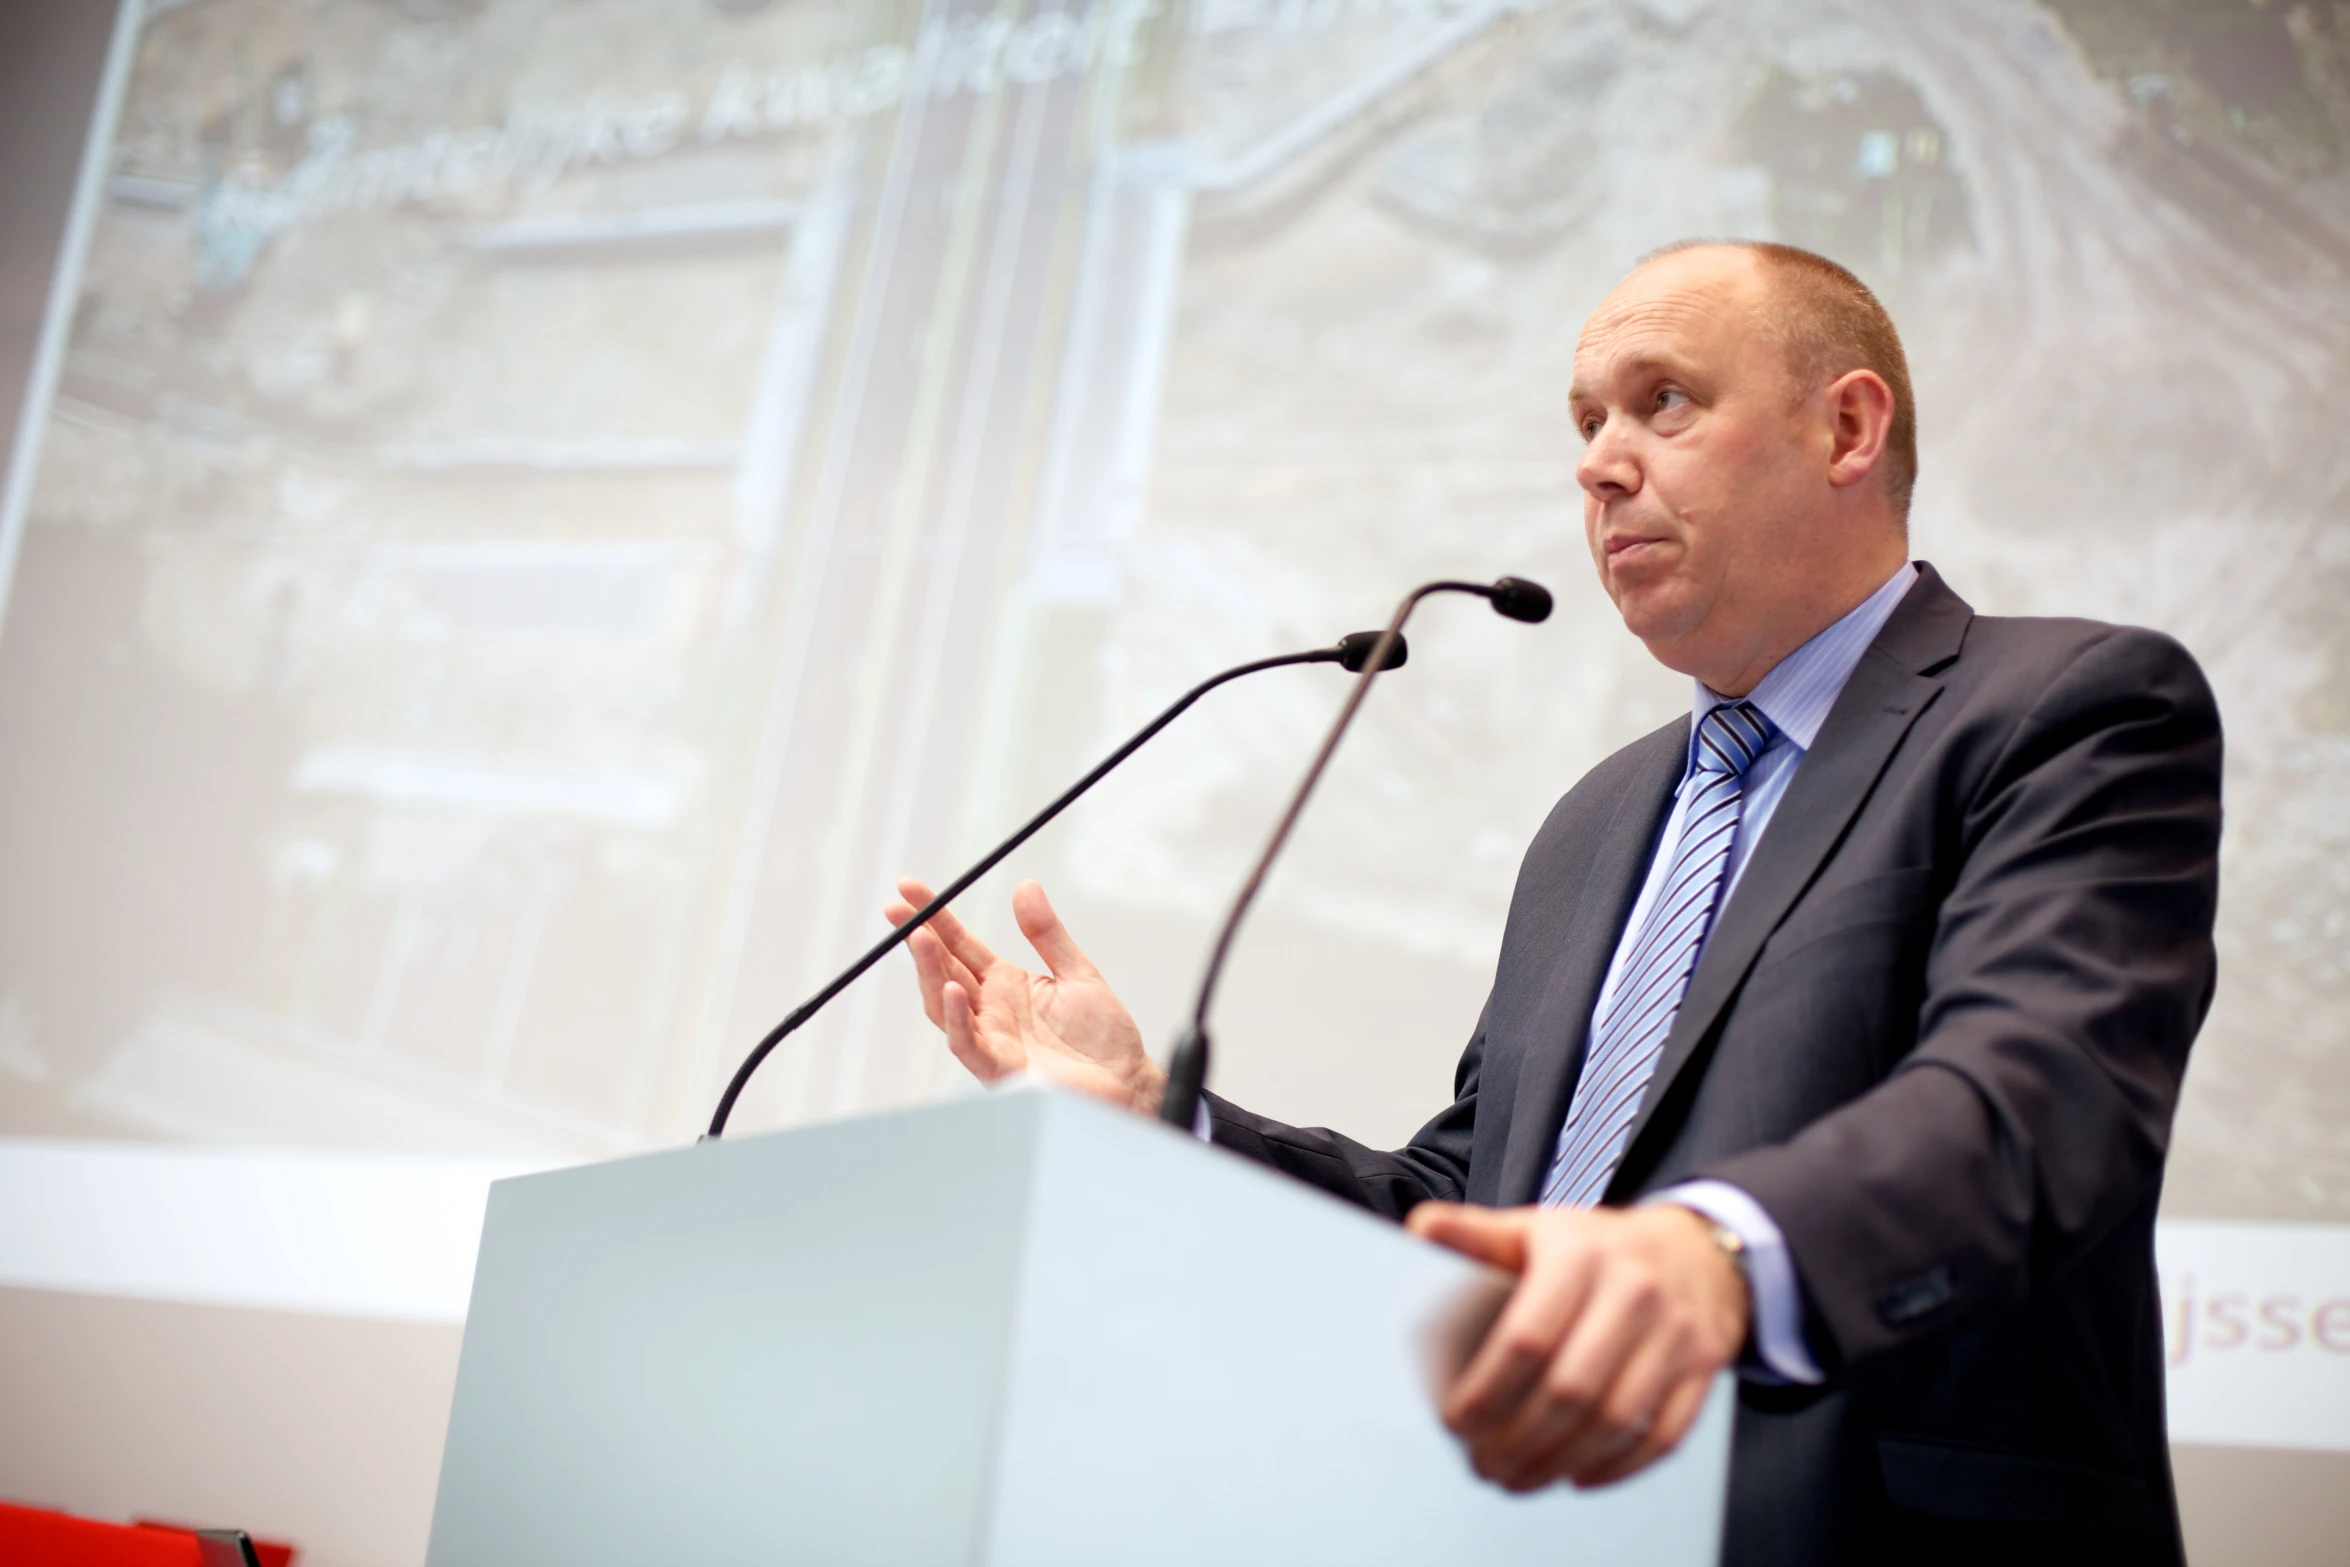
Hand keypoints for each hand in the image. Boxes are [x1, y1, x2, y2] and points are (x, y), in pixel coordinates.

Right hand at [884, 877, 1164, 1114]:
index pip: (959, 945)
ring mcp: (991, 1039)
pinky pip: (969, 1044)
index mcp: (1004, 985)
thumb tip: (1025, 886)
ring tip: (919, 938)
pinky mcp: (1001, 1067)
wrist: (1127, 1082)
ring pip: (945, 1005)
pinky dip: (958, 1019)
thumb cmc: (1104, 1036)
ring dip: (929, 972)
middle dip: (918, 939)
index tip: (908, 887)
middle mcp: (990, 1011)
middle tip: (895, 908)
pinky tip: (953, 990)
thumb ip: (1047, 933)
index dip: (935, 916)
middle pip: (942, 970)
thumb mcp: (1077, 972)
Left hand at [1406, 1202, 1747, 1489]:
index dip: (1487, 1390)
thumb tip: (1421, 1228)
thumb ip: (1477, 1234)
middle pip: (1571, 1389)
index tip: (1456, 1422)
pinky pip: (1663, 1434)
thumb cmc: (1599, 1247)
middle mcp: (1633, 1292)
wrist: (1696, 1248)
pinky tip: (1578, 1474)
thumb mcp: (1536, 1229)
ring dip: (1561, 1460)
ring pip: (1616, 1419)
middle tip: (1484, 1464)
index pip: (1527, 1338)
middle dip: (1519, 1440)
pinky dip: (1618, 1466)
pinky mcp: (1702, 1367)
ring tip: (1520, 1477)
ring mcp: (1674, 1332)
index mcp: (1581, 1256)